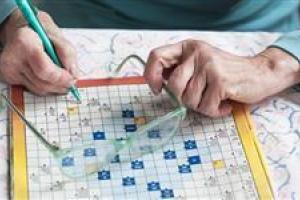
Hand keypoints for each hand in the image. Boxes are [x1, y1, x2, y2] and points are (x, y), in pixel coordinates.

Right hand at [0, 9, 79, 94]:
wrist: (24, 35)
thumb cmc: (43, 36)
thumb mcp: (60, 39)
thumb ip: (68, 55)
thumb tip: (73, 74)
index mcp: (25, 42)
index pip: (45, 69)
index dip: (61, 77)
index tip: (71, 78)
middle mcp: (13, 57)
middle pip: (42, 83)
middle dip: (60, 85)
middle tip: (71, 83)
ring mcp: (9, 69)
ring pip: (38, 89)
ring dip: (55, 88)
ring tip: (64, 82)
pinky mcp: (9, 78)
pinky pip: (33, 89)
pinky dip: (46, 88)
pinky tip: (52, 82)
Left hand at [144, 39, 299, 116]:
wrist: (259, 73)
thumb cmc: (226, 73)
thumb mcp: (200, 65)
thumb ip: (180, 70)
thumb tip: (159, 84)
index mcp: (188, 47)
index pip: (156, 56)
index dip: (151, 76)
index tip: (158, 89)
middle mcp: (197, 52)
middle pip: (174, 86)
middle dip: (184, 99)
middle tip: (199, 98)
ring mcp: (209, 66)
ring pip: (188, 100)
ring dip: (201, 106)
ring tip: (214, 99)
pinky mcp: (221, 81)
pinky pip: (205, 107)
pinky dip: (214, 111)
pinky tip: (223, 104)